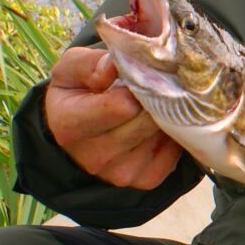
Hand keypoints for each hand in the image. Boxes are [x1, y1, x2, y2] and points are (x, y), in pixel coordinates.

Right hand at [44, 46, 182, 188]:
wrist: (79, 126)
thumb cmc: (77, 89)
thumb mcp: (72, 67)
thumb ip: (90, 64)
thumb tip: (115, 67)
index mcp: (70, 126)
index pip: (122, 106)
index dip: (137, 84)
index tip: (137, 74)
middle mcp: (94, 157)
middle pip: (147, 120)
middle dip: (155, 97)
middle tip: (154, 82)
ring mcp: (120, 173)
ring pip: (162, 134)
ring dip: (165, 114)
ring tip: (156, 101)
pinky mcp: (144, 180)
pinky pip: (174, 153)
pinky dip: (172, 135)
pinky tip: (159, 122)